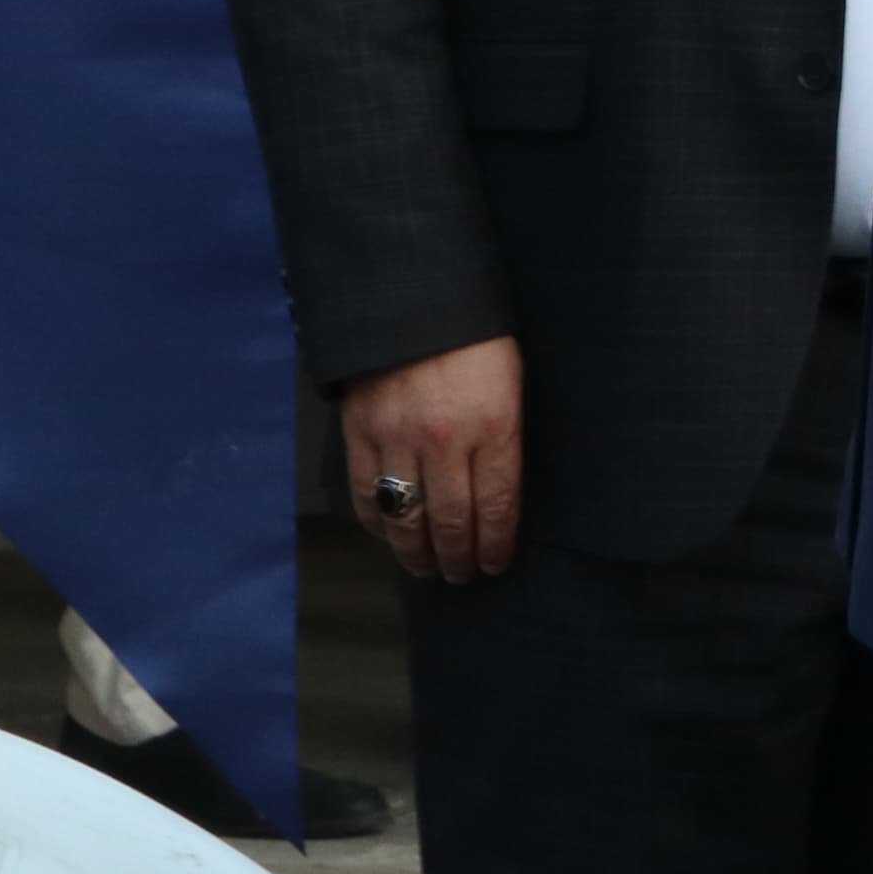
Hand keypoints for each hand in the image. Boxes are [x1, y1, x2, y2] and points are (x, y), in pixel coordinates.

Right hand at [344, 337, 523, 583]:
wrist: (413, 298)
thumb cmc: (477, 340)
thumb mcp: (512, 385)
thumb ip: (504, 440)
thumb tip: (499, 495)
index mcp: (494, 427)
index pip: (497, 506)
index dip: (497, 544)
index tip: (497, 564)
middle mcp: (446, 441)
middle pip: (453, 522)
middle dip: (459, 558)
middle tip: (461, 576)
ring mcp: (398, 440)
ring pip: (407, 519)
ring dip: (416, 553)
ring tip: (426, 569)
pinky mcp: (360, 434)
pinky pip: (367, 496)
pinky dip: (378, 524)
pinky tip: (390, 536)